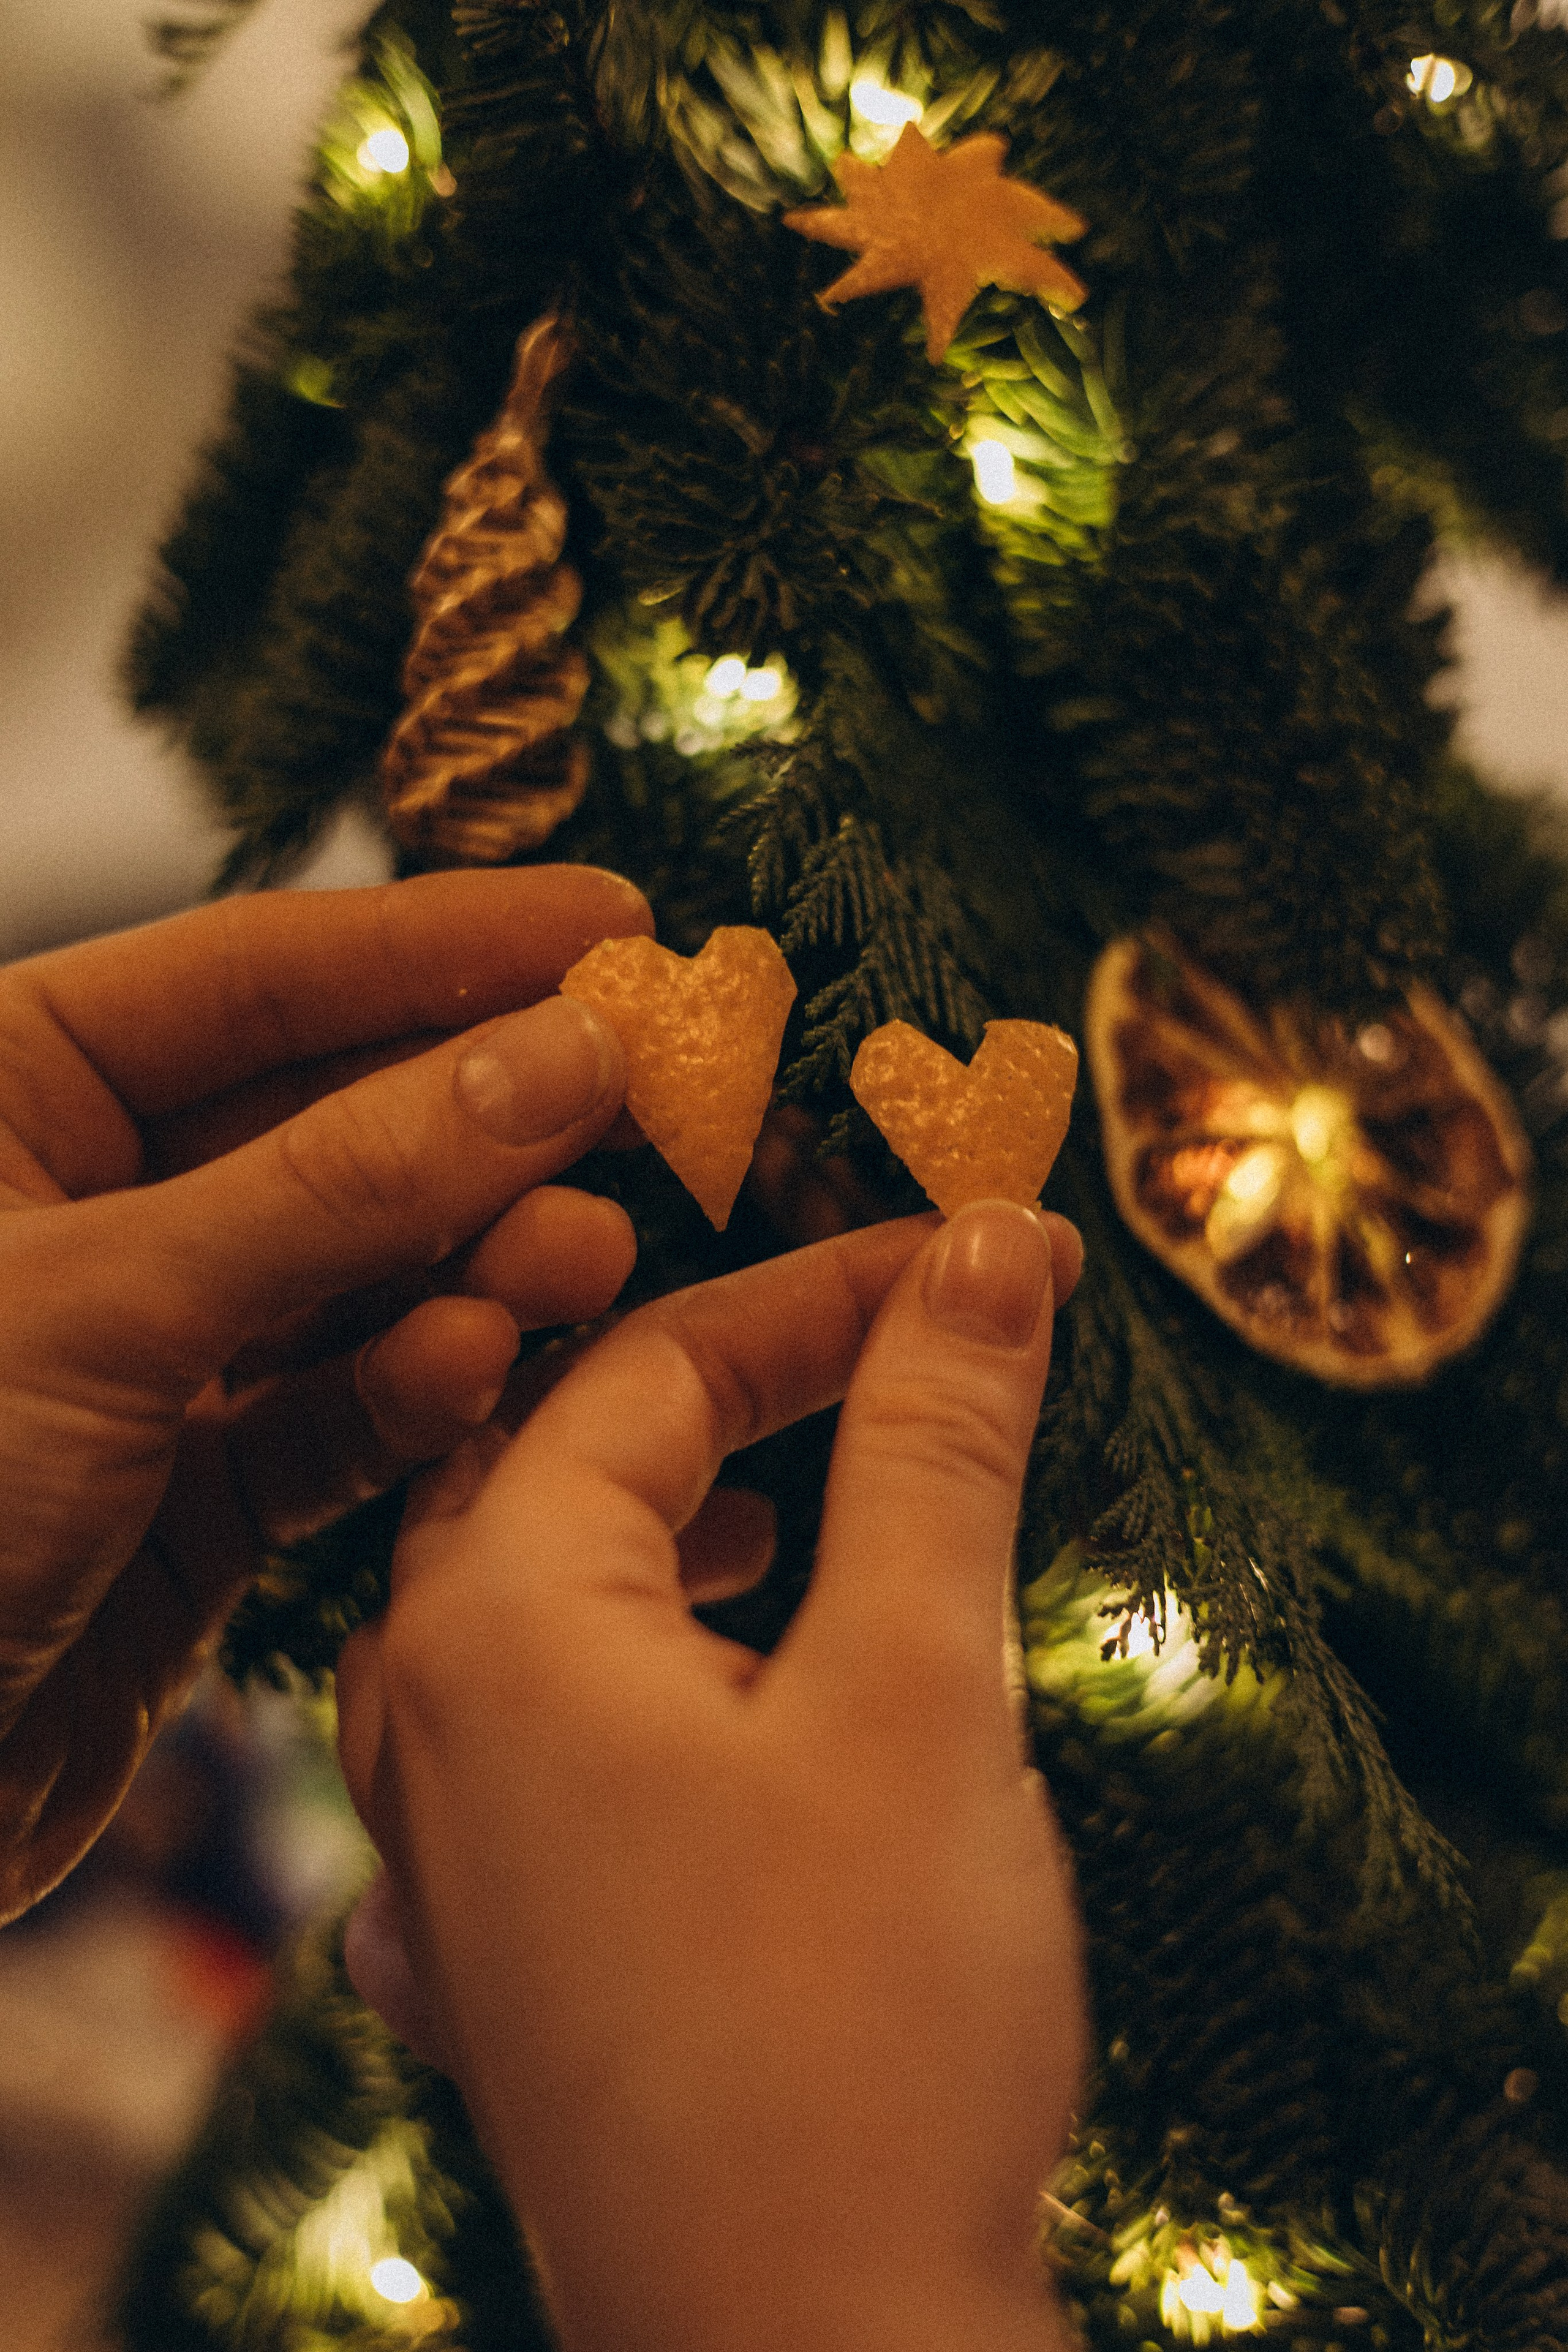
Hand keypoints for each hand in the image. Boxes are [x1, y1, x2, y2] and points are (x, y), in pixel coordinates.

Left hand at [0, 864, 649, 1920]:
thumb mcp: (103, 1305)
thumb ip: (340, 1184)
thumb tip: (556, 1057)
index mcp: (7, 1090)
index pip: (262, 971)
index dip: (448, 944)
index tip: (616, 926)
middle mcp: (85, 1206)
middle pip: (337, 1120)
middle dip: (492, 1122)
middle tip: (652, 1104)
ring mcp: (151, 1353)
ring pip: (360, 1275)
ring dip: (480, 1267)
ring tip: (584, 1259)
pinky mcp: (198, 1495)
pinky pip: (340, 1414)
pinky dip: (418, 1397)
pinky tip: (477, 1377)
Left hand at [337, 1202, 1086, 2351]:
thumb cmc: (856, 2028)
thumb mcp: (914, 1688)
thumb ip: (930, 1447)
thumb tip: (979, 1254)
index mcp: (490, 1624)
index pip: (651, 1369)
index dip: (830, 1290)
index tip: (976, 1256)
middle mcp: (420, 1716)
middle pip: (563, 1461)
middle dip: (736, 1384)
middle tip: (887, 1341)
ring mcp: (439, 1839)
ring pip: (544, 1592)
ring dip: (684, 1512)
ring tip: (816, 1489)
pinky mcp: (493, 1935)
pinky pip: (543, 1720)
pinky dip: (651, 1643)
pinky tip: (736, 1667)